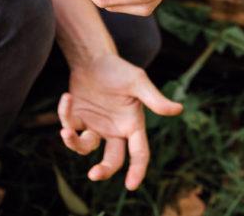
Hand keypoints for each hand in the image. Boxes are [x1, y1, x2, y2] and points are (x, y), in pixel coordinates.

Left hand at [57, 53, 182, 188]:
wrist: (93, 58)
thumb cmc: (119, 69)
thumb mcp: (138, 82)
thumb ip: (154, 99)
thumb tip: (178, 110)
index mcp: (133, 124)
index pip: (139, 152)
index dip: (137, 170)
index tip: (131, 185)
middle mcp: (115, 130)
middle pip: (112, 160)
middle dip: (104, 170)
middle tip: (94, 174)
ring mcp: (96, 126)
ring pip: (86, 148)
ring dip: (75, 142)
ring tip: (67, 132)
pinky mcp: (78, 120)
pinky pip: (70, 128)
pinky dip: (65, 115)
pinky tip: (67, 98)